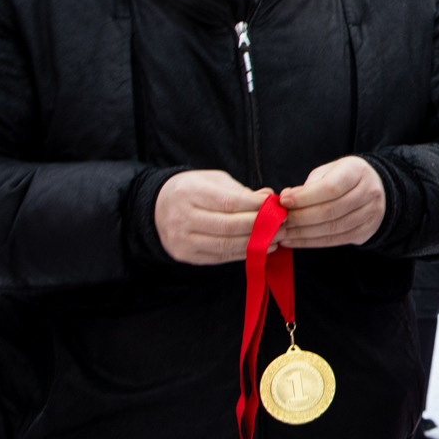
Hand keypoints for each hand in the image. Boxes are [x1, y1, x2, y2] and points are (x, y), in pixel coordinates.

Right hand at [155, 169, 271, 264]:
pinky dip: (244, 253)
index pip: (229, 202)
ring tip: (277, 237)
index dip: (256, 206)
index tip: (277, 207)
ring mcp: (182, 240)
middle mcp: (181, 218)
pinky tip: (261, 248)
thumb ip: (240, 191)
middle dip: (260, 226)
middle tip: (283, 224)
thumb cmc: (192, 190)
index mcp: (189, 193)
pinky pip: (220, 257)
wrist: (156, 208)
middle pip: (228, 226)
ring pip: (225, 245)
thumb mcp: (213, 181)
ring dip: (256, 243)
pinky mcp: (186, 256)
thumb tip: (268, 198)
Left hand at [276, 156, 386, 249]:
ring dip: (303, 233)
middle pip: (331, 210)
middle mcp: (369, 192)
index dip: (304, 197)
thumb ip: (310, 185)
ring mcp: (371, 214)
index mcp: (357, 171)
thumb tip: (285, 200)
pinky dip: (311, 242)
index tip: (283, 201)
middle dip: (300, 217)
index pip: (330, 188)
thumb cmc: (342, 178)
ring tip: (282, 233)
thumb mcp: (328, 171)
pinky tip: (294, 240)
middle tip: (278, 221)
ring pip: (332, 228)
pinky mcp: (366, 231)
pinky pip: (335, 240)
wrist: (374, 188)